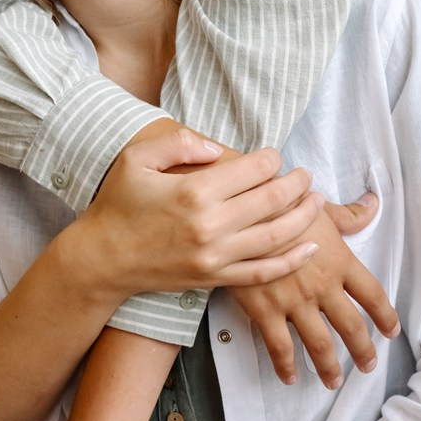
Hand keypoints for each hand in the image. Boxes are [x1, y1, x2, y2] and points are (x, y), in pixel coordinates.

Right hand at [82, 123, 322, 298]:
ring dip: (303, 218)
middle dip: (297, 185)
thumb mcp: (137, 159)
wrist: (102, 260)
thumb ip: (177, 142)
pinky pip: (262, 272)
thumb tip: (215, 146)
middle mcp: (210, 226)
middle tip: (306, 175)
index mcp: (194, 192)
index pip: (252, 170)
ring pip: (276, 237)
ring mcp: (215, 256)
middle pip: (272, 202)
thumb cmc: (118, 204)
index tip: (275, 156)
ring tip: (318, 203)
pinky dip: (291, 261)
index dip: (272, 159)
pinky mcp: (215, 278)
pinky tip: (310, 248)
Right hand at [230, 194, 399, 388]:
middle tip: (368, 366)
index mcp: (340, 261)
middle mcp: (323, 286)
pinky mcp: (265, 309)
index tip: (391, 331)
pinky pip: (279, 345)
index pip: (372, 295)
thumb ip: (350, 214)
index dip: (385, 316)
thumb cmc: (283, 204)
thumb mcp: (320, 207)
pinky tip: (288, 377)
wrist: (244, 211)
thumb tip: (374, 203)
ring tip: (333, 381)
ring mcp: (295, 301)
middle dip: (362, 350)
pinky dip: (285, 365)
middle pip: (351, 327)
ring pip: (319, 344)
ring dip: (328, 367)